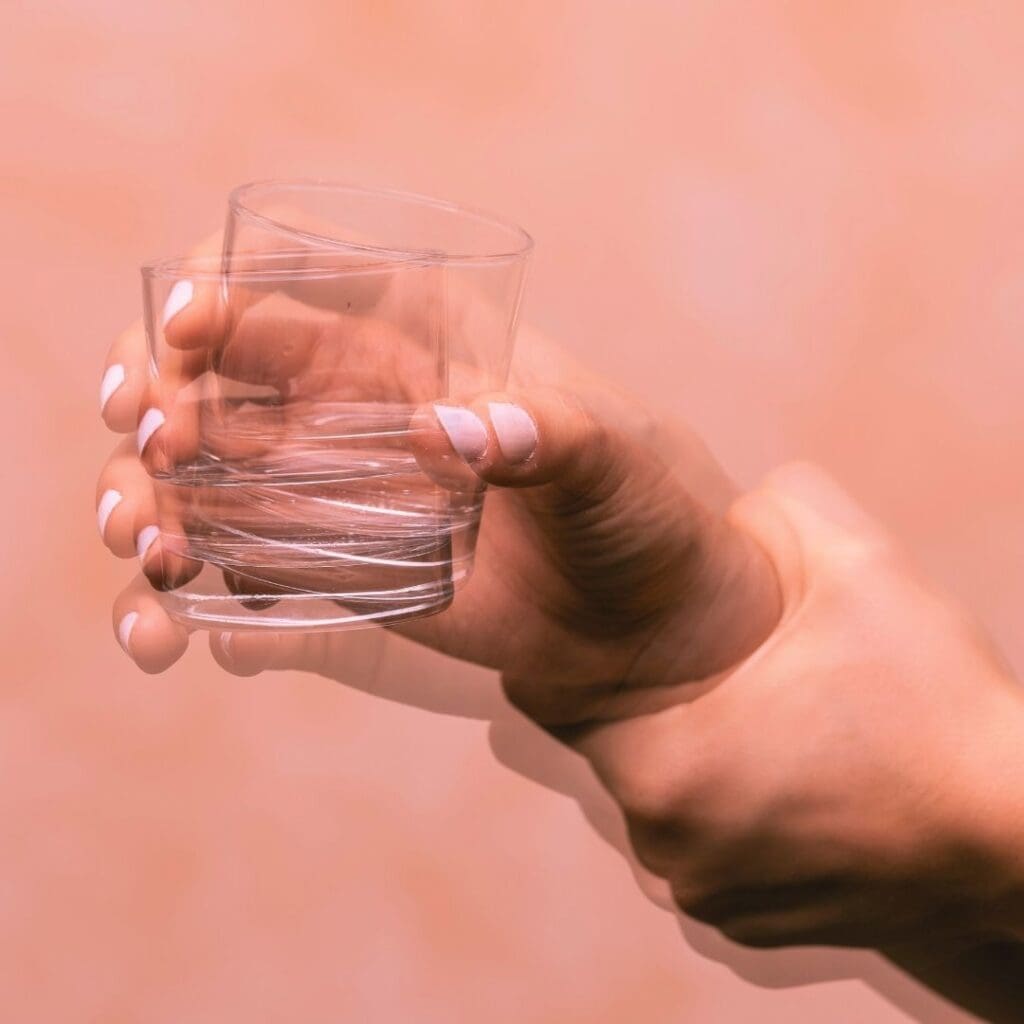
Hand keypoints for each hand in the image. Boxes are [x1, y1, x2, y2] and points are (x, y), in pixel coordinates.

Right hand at [97, 238, 778, 696]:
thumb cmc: (642, 524)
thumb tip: (453, 431)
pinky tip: (161, 624)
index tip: (189, 325)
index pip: (304, 283)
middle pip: (221, 367)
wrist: (641, 631)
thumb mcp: (613, 469)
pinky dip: (179, 582)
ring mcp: (337, 487)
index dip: (227, 286)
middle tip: (153, 433)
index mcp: (424, 349)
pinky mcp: (332, 565)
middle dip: (161, 388)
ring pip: (206, 464)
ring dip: (151, 489)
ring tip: (147, 540)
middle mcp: (362, 406)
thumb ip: (548, 439)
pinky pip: (233, 555)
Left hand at [550, 462, 1023, 952]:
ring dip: (699, 753)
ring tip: (769, 719)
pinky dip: (730, 808)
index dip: (605, 645)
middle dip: (665, 695)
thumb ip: (774, 505)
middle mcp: (666, 846)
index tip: (643, 624)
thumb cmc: (934, 702)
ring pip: (664, 792)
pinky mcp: (743, 924)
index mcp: (664, 765)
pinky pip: (703, 842)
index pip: (567, 687)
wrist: (1021, 832)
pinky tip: (786, 773)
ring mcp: (705, 894)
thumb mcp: (858, 563)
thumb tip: (723, 506)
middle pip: (621, 738)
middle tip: (728, 665)